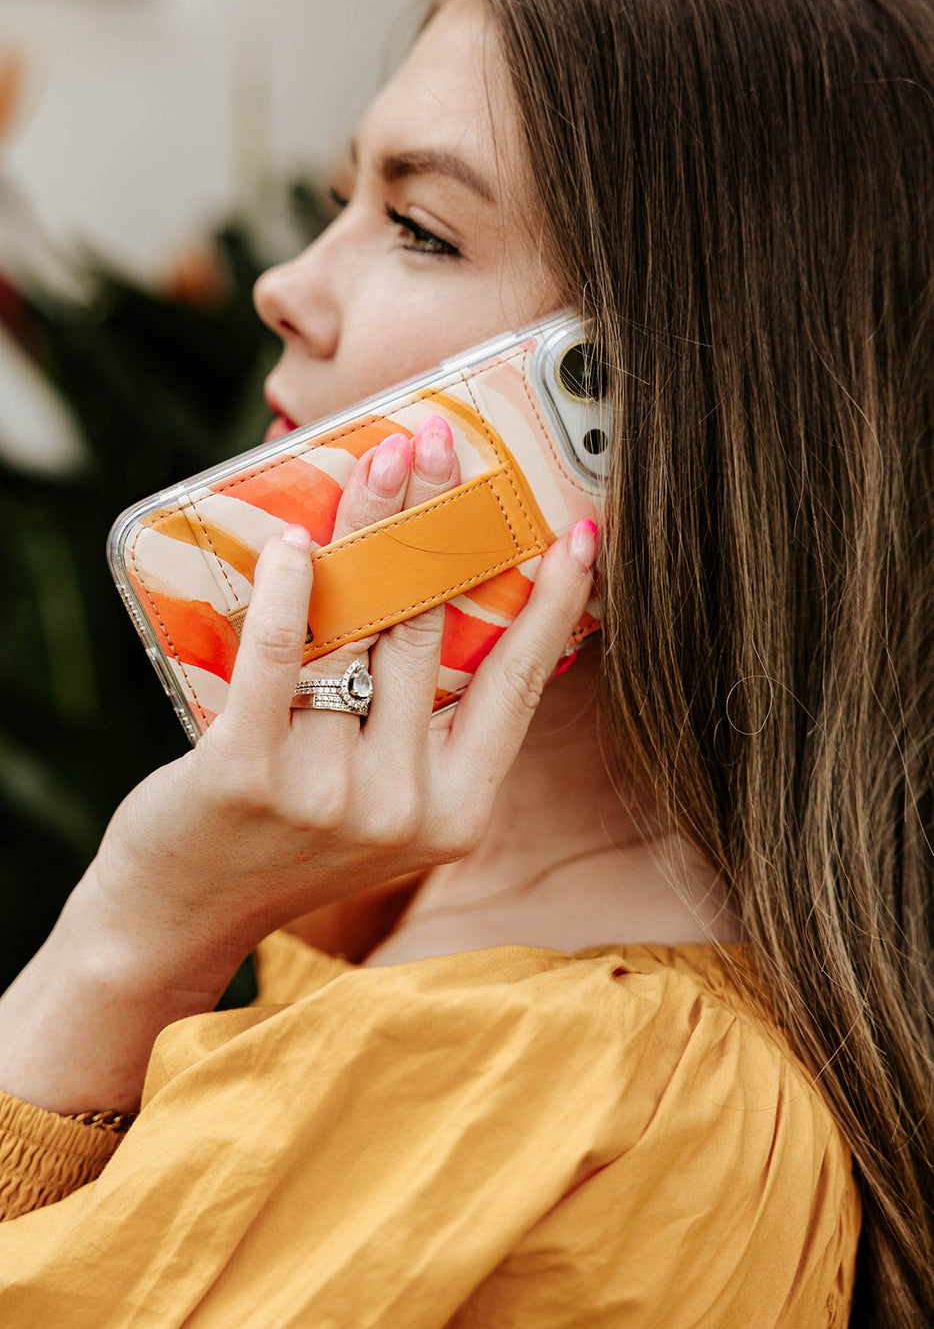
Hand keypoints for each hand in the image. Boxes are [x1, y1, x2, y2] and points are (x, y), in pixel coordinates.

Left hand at [0, 416, 595, 1111]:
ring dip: (365, 532)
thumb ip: (416, 721)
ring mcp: (327, 797)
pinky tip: (291, 543)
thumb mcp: (380, 800)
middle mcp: (404, 809)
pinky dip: (286, 593)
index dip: (551, 605)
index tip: (578, 534)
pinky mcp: (246, 776)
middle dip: (437, 521)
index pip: (517, 687)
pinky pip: (279, 660)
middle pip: (428, 632)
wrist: (180, 914)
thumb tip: (439, 593)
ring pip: (355, 635)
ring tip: (376, 464)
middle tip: (438, 444)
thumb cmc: (284, 837)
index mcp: (455, 810)